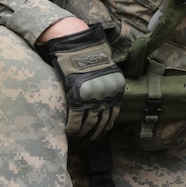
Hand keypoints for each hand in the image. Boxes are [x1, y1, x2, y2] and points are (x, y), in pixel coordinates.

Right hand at [41, 23, 124, 139]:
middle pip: (101, 121)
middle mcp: (106, 95)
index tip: (101, 133)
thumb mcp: (107, 72)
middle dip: (95, 133)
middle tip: (89, 140)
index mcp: (116, 90)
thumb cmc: (90, 56)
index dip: (105, 127)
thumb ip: (108, 87)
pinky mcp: (77, 98)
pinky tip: (70, 132)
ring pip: (89, 123)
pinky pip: (76, 118)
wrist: (78, 46)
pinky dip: (73, 127)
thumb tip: (105, 101)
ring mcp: (92, 98)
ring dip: (84, 133)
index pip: (112, 115)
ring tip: (80, 138)